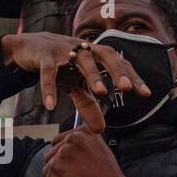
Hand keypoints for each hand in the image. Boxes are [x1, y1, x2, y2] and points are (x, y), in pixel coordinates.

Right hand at [0, 32, 149, 131]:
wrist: (30, 47)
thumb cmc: (60, 65)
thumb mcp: (74, 86)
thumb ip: (88, 105)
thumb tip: (101, 129)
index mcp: (95, 55)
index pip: (119, 63)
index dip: (133, 76)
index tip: (146, 93)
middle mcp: (84, 49)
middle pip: (106, 55)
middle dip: (117, 71)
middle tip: (127, 88)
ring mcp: (65, 50)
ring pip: (82, 60)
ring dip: (93, 75)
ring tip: (101, 93)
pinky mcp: (44, 56)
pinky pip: (49, 72)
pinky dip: (49, 88)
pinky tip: (51, 106)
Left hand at [42, 127, 146, 176]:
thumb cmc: (107, 175)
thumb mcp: (99, 148)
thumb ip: (82, 143)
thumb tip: (65, 145)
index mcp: (82, 131)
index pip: (59, 140)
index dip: (64, 155)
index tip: (75, 163)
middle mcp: (71, 139)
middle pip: (51, 153)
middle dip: (59, 166)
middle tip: (75, 175)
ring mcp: (62, 153)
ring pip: (47, 166)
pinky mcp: (56, 168)